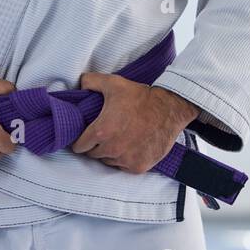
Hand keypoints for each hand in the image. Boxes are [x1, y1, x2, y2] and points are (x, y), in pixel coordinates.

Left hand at [71, 73, 200, 173]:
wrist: (169, 109)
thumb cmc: (141, 97)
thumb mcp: (113, 83)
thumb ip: (91, 82)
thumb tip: (80, 85)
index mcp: (102, 131)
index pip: (80, 146)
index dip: (80, 141)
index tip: (85, 137)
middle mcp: (112, 149)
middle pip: (93, 155)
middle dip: (95, 146)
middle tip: (104, 135)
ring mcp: (126, 159)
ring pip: (108, 161)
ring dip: (109, 154)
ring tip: (119, 139)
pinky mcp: (139, 167)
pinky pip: (124, 166)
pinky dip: (124, 159)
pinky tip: (130, 146)